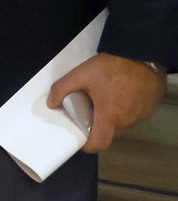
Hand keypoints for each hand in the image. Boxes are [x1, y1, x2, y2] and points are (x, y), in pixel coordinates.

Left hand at [47, 52, 165, 154]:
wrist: (143, 54)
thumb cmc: (113, 66)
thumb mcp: (81, 74)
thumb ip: (62, 89)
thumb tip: (51, 103)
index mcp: (109, 116)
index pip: (99, 144)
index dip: (88, 146)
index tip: (81, 139)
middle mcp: (127, 121)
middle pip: (110, 134)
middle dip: (98, 127)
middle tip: (90, 112)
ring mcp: (141, 115)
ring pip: (123, 124)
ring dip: (113, 117)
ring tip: (105, 100)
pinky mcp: (149, 108)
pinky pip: (135, 115)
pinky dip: (126, 110)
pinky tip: (121, 95)